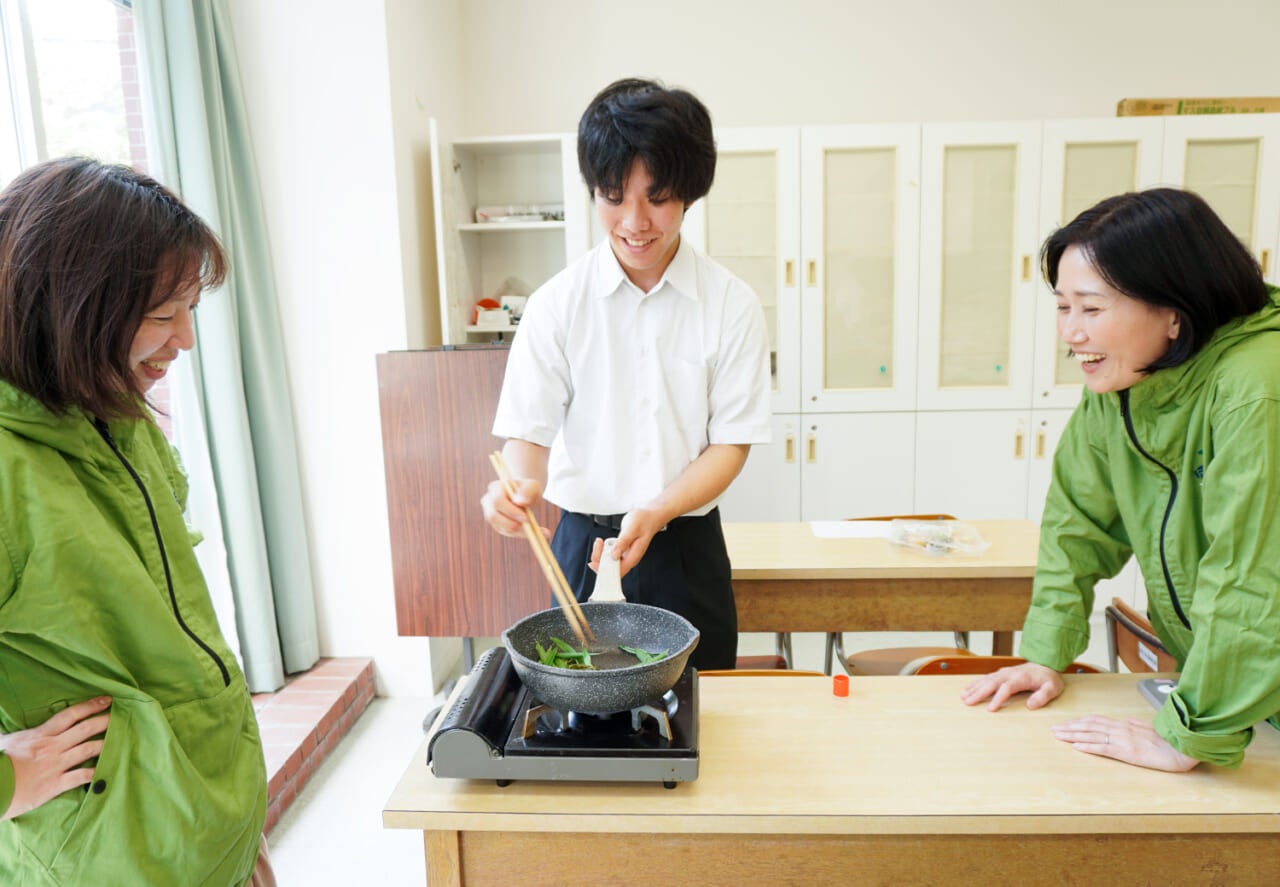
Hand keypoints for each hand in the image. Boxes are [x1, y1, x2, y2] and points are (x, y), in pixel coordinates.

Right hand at [1, 696, 110, 819]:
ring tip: (122, 738)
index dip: (90, 706)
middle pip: (85, 729)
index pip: (70, 715)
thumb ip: (13, 733)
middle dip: (105, 720)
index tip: (106, 699)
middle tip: (122, 715)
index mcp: (40, 734)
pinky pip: (80, 777)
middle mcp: (52, 747)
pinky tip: (107, 770)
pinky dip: (95, 773)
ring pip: (88, 749)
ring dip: (107, 743)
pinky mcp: (54, 785)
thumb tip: (5, 727)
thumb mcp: (3, 741)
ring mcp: (55, 766)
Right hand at [480, 477, 542, 536]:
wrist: (526, 496)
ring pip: (501, 527)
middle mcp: (488, 502)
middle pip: (493, 516)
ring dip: (519, 530)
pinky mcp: (498, 525)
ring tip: (538, 530)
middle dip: (511, 523)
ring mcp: (491, 515)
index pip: (497, 500)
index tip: (525, 517)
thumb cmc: (528, 489)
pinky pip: (508, 533)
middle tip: (529, 526)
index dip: (510, 510)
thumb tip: (521, 502)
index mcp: (495, 488)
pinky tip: (537, 532)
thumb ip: (527, 491)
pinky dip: (522, 534)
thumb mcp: (532, 486)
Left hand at [587, 509, 666, 577]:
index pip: (618, 571)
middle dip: (599, 559)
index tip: (594, 563)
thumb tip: (614, 555)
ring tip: (600, 542)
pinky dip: (603, 550)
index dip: (604, 570)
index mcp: (633, 556)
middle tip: (598, 545)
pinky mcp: (622, 551)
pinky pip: (609, 555)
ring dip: (600, 553)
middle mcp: (629, 558)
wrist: (650, 516)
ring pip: (608, 562)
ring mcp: (625, 555)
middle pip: (610, 568)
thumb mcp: (632, 528)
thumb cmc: (644, 521)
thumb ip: (623, 542)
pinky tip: (603, 542)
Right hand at [960, 662, 1063, 710]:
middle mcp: (1009, 674)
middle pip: (991, 683)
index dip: (998, 698)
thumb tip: (1030, 706)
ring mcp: (1004, 672)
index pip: (1006, 688)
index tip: (990, 709)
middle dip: (978, 693)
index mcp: (1021, 678)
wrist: (1046, 663)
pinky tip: (968, 688)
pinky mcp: (1001, 673)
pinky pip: (986, 677)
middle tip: (967, 702)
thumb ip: (1042, 696)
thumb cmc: (1048, 678)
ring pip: (986, 679)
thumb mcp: (1052, 688)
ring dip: (974, 688)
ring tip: (964, 697)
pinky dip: (976, 683)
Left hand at [1050, 714, 1198, 771]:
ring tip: (1058, 735)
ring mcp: (1122, 739)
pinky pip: (1103, 748)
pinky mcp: (1127, 752)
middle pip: (1089, 725)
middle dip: (1070, 727)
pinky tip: (1076, 746)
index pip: (1097, 720)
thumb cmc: (1169, 740)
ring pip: (1091, 734)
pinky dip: (1088, 746)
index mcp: (1125, 724)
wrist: (1182, 747)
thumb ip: (1135, 727)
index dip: (1080, 722)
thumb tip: (1126, 724)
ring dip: (1073, 735)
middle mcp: (1121, 729)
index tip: (1067, 723)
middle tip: (1054, 729)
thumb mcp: (1149, 730)